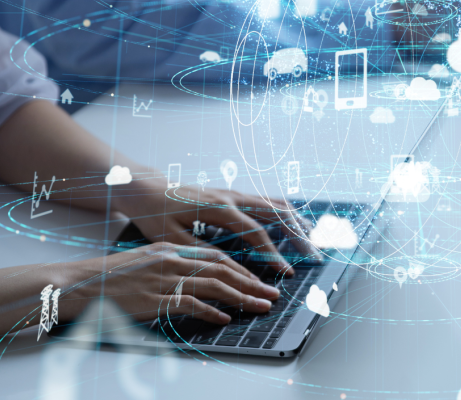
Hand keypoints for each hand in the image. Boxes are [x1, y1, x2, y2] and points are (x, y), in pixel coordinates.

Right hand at [65, 243, 281, 324]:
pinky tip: (225, 318)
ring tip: (260, 306)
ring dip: (241, 298)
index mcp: (171, 248)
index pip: (217, 256)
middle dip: (252, 283)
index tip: (260, 279)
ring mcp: (163, 279)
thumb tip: (199, 281)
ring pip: (213, 286)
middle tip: (271, 294)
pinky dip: (211, 311)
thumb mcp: (146, 261)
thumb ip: (173, 266)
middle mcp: (171, 260)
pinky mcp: (154, 299)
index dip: (242, 269)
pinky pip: (190, 305)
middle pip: (222, 270)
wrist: (80, 284)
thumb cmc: (111, 277)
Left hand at [119, 177, 316, 275]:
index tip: (285, 274)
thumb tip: (228, 270)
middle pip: (276, 212)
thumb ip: (201, 253)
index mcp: (218, 207)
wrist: (147, 188)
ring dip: (296, 222)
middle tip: (313, 256)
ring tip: (312, 241)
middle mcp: (232, 196)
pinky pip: (266, 202)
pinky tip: (294, 227)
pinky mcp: (234, 195)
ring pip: (275, 203)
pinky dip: (284, 215)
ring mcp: (235, 193)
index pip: (256, 232)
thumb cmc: (156, 214)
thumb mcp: (172, 239)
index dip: (273, 254)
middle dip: (298, 234)